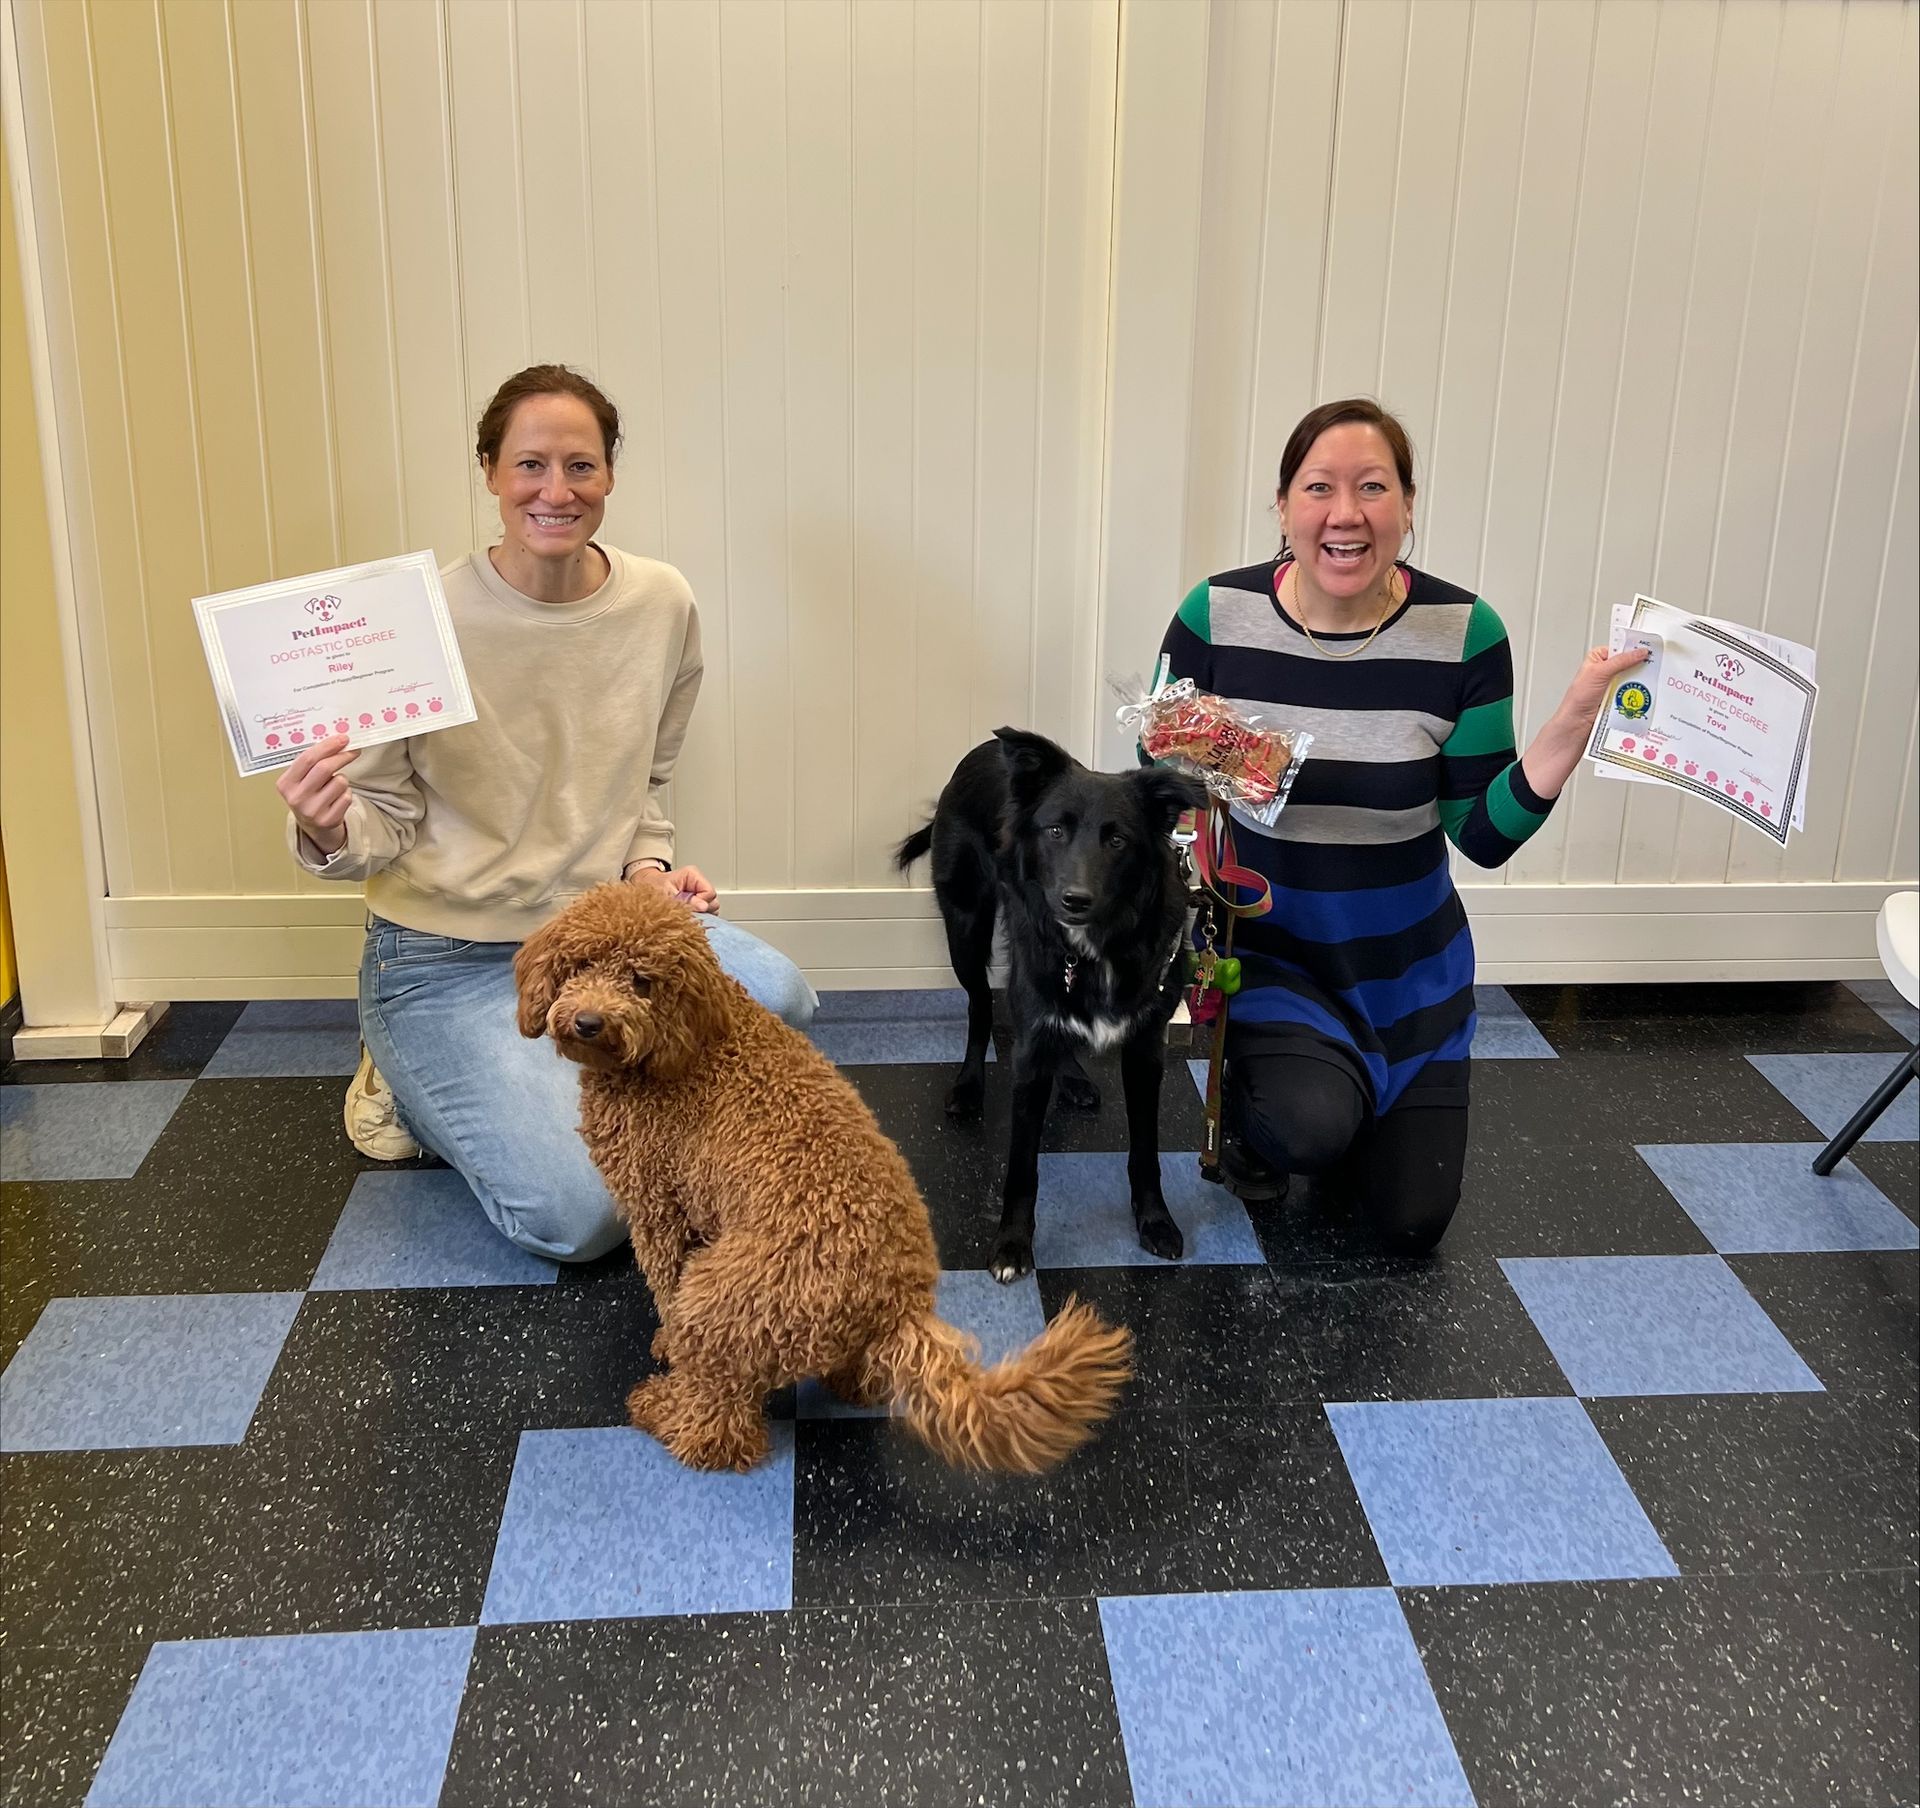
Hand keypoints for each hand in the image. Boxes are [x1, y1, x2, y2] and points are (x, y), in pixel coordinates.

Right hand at [275, 733, 355, 854]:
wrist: (311, 825)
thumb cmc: (308, 793)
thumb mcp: (300, 779)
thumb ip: (312, 762)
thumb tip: (338, 741)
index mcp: (285, 783)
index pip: (307, 758)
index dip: (328, 746)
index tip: (342, 739)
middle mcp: (296, 797)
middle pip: (325, 768)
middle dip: (342, 756)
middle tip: (353, 750)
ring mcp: (312, 810)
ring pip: (340, 782)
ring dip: (343, 779)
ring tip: (334, 786)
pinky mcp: (328, 820)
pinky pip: (347, 796)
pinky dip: (347, 793)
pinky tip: (337, 798)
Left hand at [627, 862, 718, 912]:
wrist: (643, 892)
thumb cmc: (653, 888)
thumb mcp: (667, 893)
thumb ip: (685, 900)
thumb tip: (703, 907)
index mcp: (693, 875)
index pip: (709, 892)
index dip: (702, 903)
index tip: (689, 908)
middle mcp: (699, 885)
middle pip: (713, 902)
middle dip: (702, 911)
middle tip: (686, 913)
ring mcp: (699, 895)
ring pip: (711, 910)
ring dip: (699, 916)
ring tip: (684, 915)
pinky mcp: (697, 905)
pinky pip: (705, 915)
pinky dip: (697, 919)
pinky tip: (686, 918)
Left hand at [1555, 643, 1649, 732]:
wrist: (1577, 723)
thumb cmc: (1578, 698)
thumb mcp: (1599, 673)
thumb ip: (1620, 661)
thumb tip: (1639, 652)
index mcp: (1598, 658)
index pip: (1620, 648)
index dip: (1633, 648)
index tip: (1649, 649)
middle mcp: (1606, 669)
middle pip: (1630, 662)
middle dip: (1639, 665)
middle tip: (1653, 665)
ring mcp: (1613, 683)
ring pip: (1633, 677)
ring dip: (1639, 680)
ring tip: (1649, 679)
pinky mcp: (1619, 696)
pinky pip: (1633, 690)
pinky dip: (1638, 692)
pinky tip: (1644, 692)